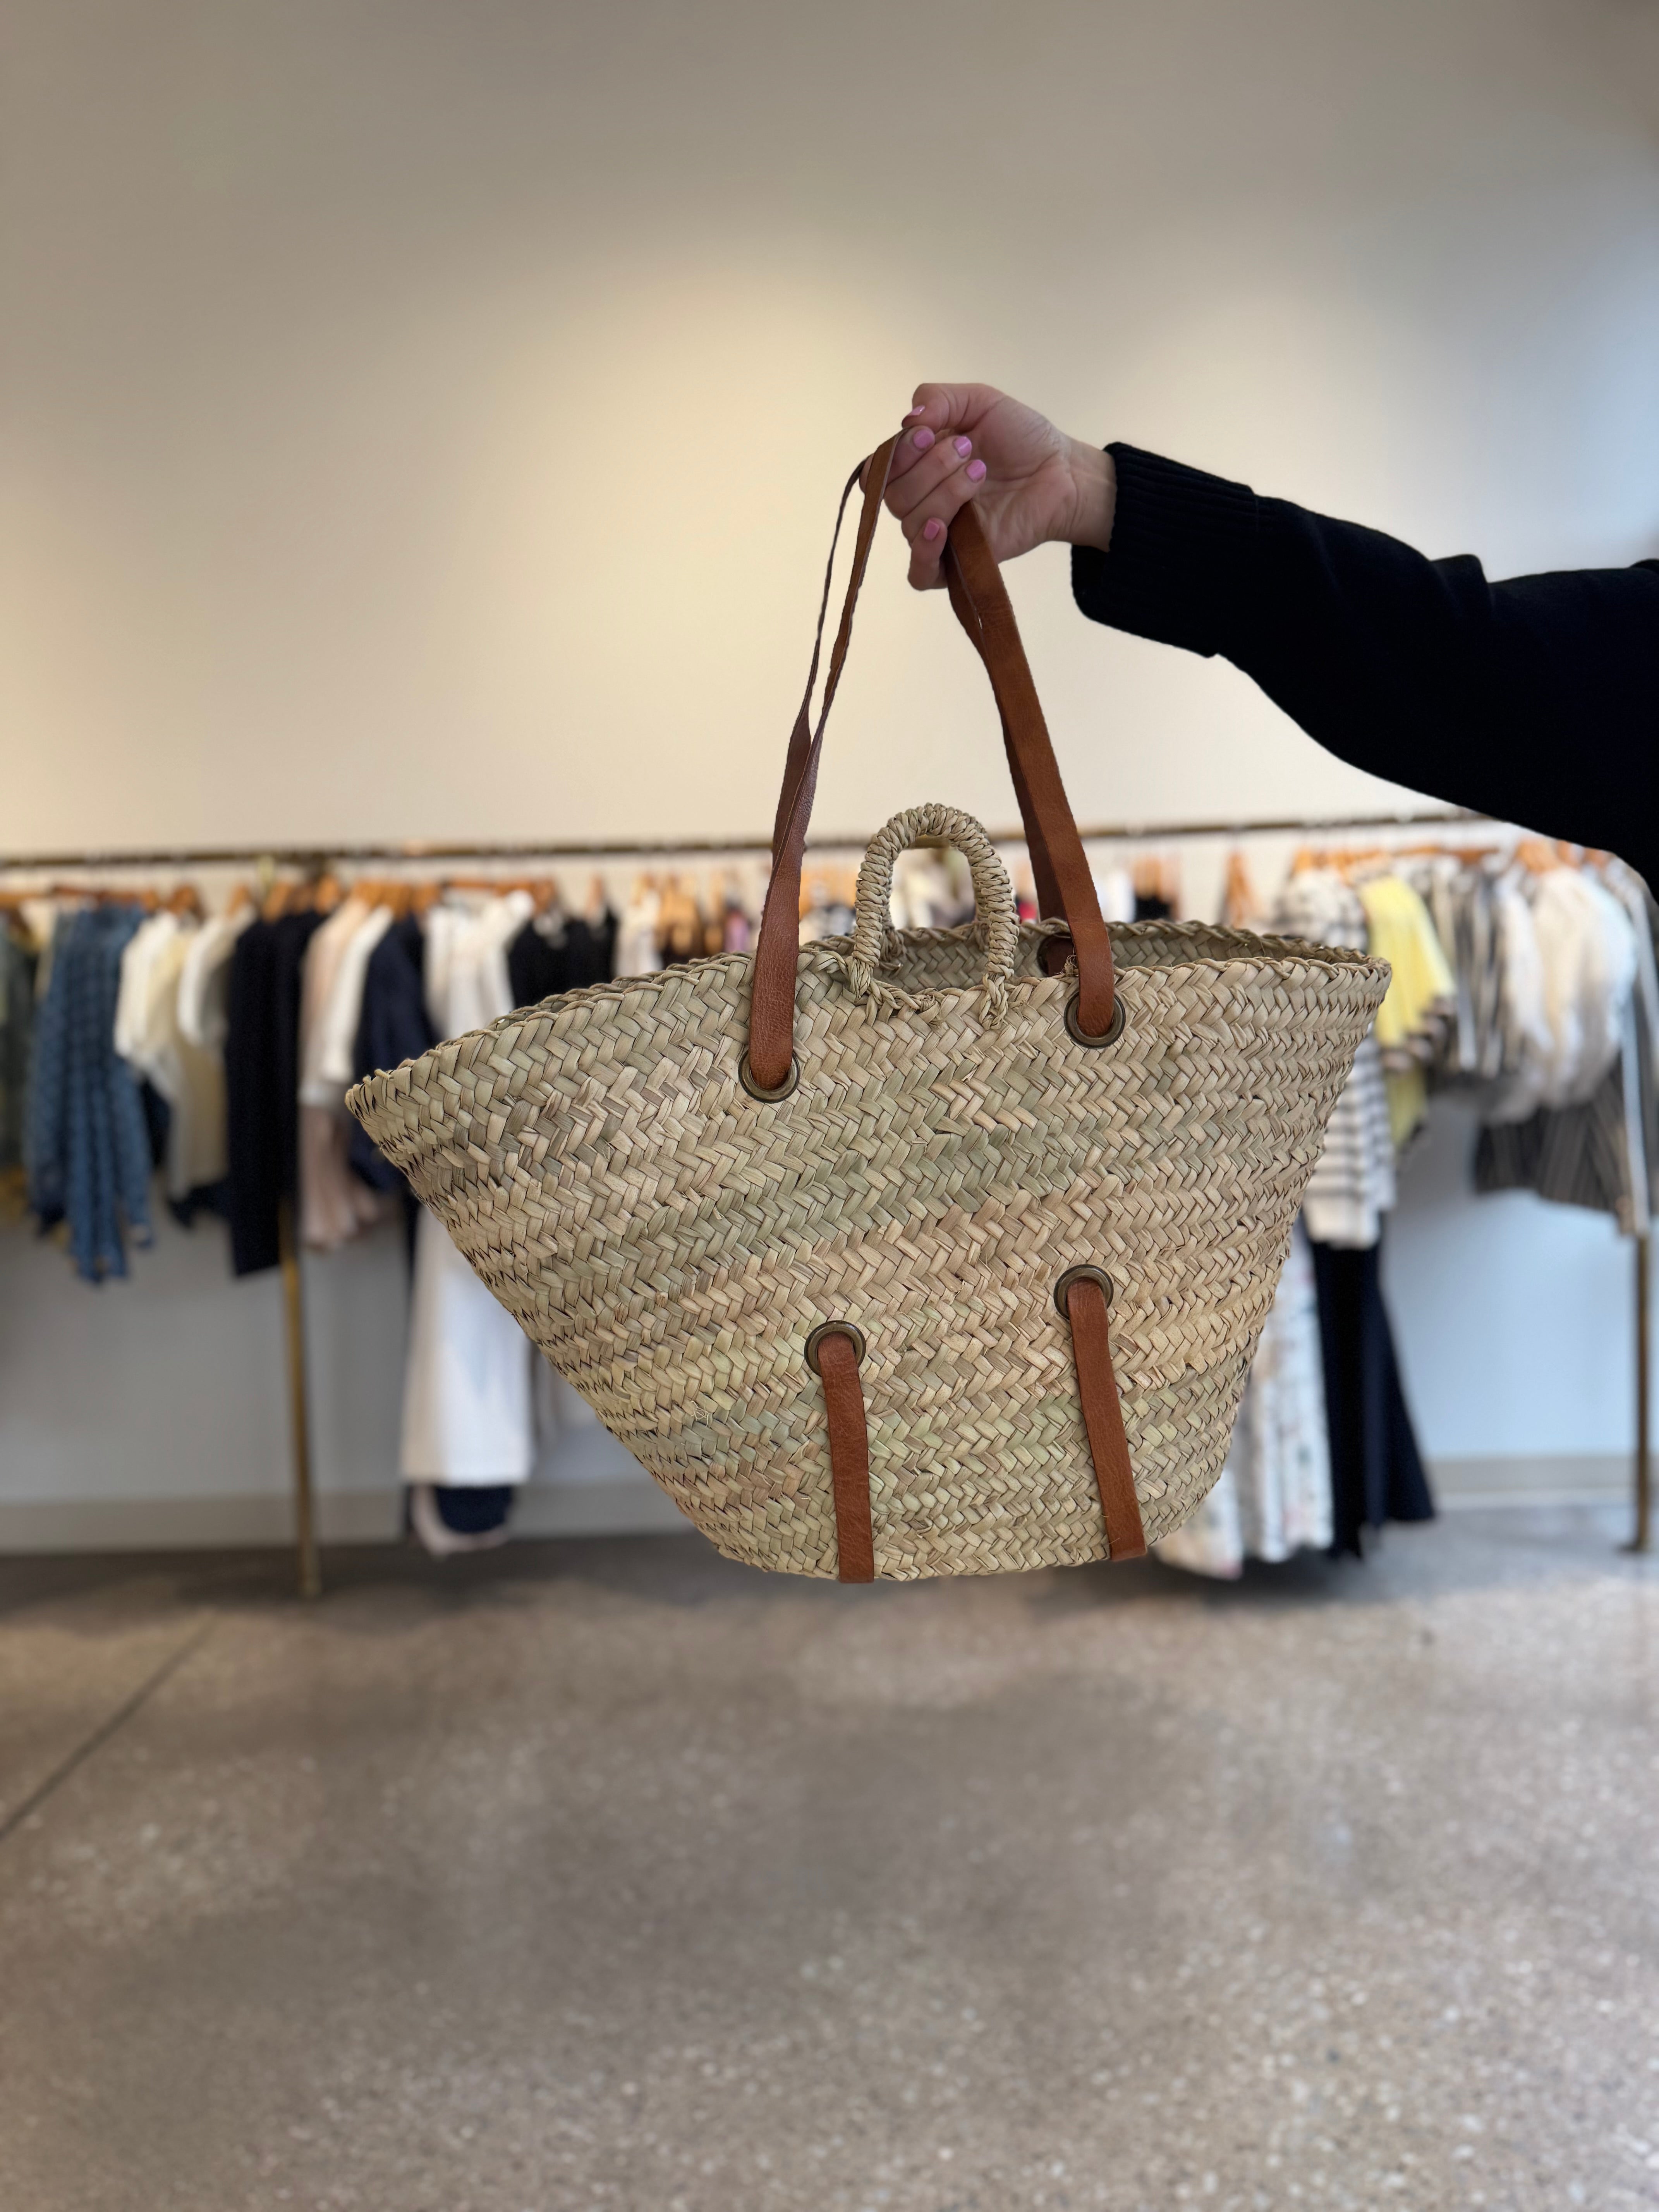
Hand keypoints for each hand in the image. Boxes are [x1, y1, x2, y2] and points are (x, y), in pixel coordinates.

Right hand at [869, 382, 1116, 589]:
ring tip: (980, 474)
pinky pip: (920, 574)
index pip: (878, 469)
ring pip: (910, 525)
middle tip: (969, 451)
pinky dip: (923, 553)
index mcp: (917, 464)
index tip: (932, 433)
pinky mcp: (959, 561)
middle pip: (894, 496)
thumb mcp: (980, 401)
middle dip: (930, 468)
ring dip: (944, 494)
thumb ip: (938, 399)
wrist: (1061, 470)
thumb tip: (908, 420)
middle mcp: (922, 499)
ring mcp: (939, 532)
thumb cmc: (1021, 437)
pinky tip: (941, 529)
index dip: (898, 453)